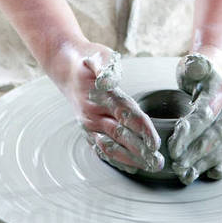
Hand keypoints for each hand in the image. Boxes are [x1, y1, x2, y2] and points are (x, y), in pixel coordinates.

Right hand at [56, 43, 164, 175]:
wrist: (63, 67)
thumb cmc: (88, 60)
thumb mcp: (99, 55)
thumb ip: (106, 67)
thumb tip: (109, 81)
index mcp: (101, 96)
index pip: (126, 115)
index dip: (142, 130)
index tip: (155, 143)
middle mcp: (94, 113)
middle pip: (121, 135)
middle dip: (140, 150)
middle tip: (158, 162)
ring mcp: (88, 124)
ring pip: (110, 146)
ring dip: (130, 159)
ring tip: (149, 167)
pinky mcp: (86, 129)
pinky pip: (100, 148)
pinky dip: (116, 159)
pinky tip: (131, 166)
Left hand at [167, 51, 221, 184]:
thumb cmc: (201, 70)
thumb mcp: (194, 63)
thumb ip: (194, 66)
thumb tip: (195, 63)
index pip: (204, 115)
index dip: (188, 133)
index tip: (172, 147)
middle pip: (215, 134)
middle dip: (195, 153)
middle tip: (177, 166)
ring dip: (207, 163)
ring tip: (188, 175)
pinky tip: (212, 174)